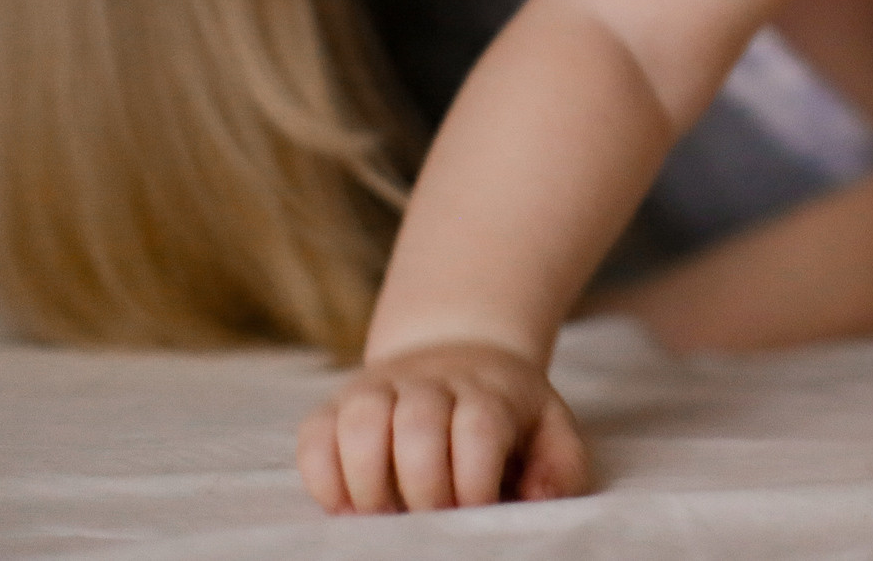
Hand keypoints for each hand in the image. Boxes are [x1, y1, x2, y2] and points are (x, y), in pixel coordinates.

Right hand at [297, 340, 589, 514]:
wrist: (458, 351)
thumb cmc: (506, 413)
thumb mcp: (550, 427)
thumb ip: (559, 464)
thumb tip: (537, 498)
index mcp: (487, 393)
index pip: (477, 429)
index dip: (473, 480)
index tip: (475, 511)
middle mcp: (430, 384)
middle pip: (418, 426)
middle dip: (423, 487)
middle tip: (429, 522)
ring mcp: (377, 391)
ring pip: (360, 423)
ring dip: (368, 482)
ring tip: (383, 516)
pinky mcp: (335, 407)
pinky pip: (314, 438)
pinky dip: (322, 478)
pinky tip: (346, 506)